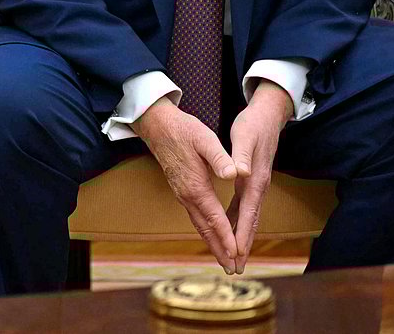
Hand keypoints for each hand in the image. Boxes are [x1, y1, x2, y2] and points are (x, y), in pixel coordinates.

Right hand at [133, 98, 238, 273]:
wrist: (157, 125)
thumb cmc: (183, 129)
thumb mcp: (204, 138)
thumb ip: (219, 158)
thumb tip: (234, 174)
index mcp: (196, 186)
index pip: (214, 218)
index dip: (227, 237)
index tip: (237, 253)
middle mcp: (187, 195)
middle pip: (205, 229)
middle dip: (219, 249)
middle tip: (232, 268)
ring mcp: (182, 194)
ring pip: (199, 224)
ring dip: (212, 243)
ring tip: (224, 259)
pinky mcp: (181, 190)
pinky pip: (195, 216)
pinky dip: (205, 230)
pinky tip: (211, 233)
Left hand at [226, 81, 292, 272]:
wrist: (268, 116)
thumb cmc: (253, 125)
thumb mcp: (244, 136)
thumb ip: (240, 155)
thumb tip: (238, 171)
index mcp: (254, 179)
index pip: (247, 212)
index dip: (241, 233)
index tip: (236, 253)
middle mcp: (258, 187)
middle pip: (251, 222)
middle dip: (243, 245)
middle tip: (235, 268)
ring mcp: (256, 186)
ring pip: (248, 218)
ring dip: (241, 237)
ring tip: (234, 258)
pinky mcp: (252, 182)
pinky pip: (244, 208)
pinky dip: (237, 222)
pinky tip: (228, 229)